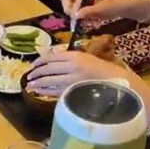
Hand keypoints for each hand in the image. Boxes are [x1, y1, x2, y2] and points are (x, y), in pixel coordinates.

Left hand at [25, 49, 140, 96]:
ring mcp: (72, 81)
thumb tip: (54, 62)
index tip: (34, 63)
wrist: (120, 84)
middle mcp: (72, 67)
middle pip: (49, 69)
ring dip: (38, 83)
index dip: (41, 60)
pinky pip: (55, 92)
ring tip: (30, 85)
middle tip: (29, 76)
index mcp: (76, 56)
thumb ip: (73, 60)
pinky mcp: (74, 93)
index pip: (53, 57)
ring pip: (50, 81)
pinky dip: (46, 92)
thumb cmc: (106, 71)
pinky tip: (40, 92)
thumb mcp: (89, 59)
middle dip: (37, 73)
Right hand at [61, 0, 142, 22]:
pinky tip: (89, 24)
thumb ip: (88, 11)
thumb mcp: (103, 9)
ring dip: (78, 17)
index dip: (70, 7)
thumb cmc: (118, 5)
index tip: (74, 17)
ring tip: (81, 25)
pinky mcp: (95, 10)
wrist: (132, 8)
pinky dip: (85, 20)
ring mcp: (91, 3)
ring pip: (77, 9)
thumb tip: (74, 16)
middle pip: (71, 1)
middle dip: (71, 11)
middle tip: (74, 21)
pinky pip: (84, 15)